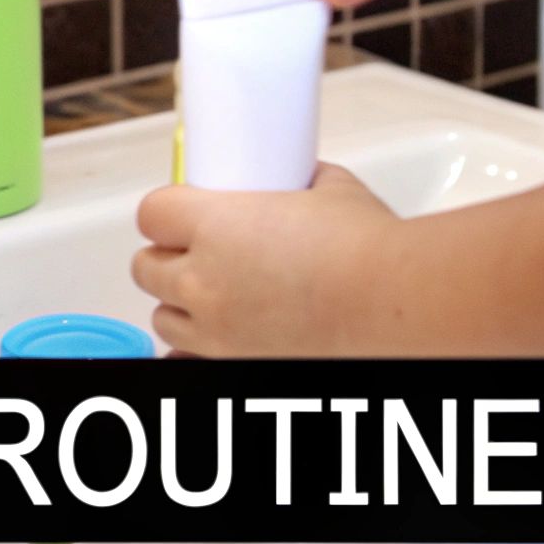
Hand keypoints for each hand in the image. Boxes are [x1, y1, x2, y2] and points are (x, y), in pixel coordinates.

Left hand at [131, 164, 399, 355]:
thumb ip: (299, 181)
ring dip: (179, 302)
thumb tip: (298, 179)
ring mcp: (216, 330)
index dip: (165, 212)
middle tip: (194, 252)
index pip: (151, 213)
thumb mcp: (331, 189)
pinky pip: (187, 357)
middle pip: (145, 267)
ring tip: (214, 294)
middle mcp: (203, 281)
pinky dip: (193, 347)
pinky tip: (216, 335)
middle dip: (165, 257)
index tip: (181, 212)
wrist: (398, 304)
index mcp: (215, 225)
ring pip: (163, 317)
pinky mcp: (234, 364)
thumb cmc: (370, 250)